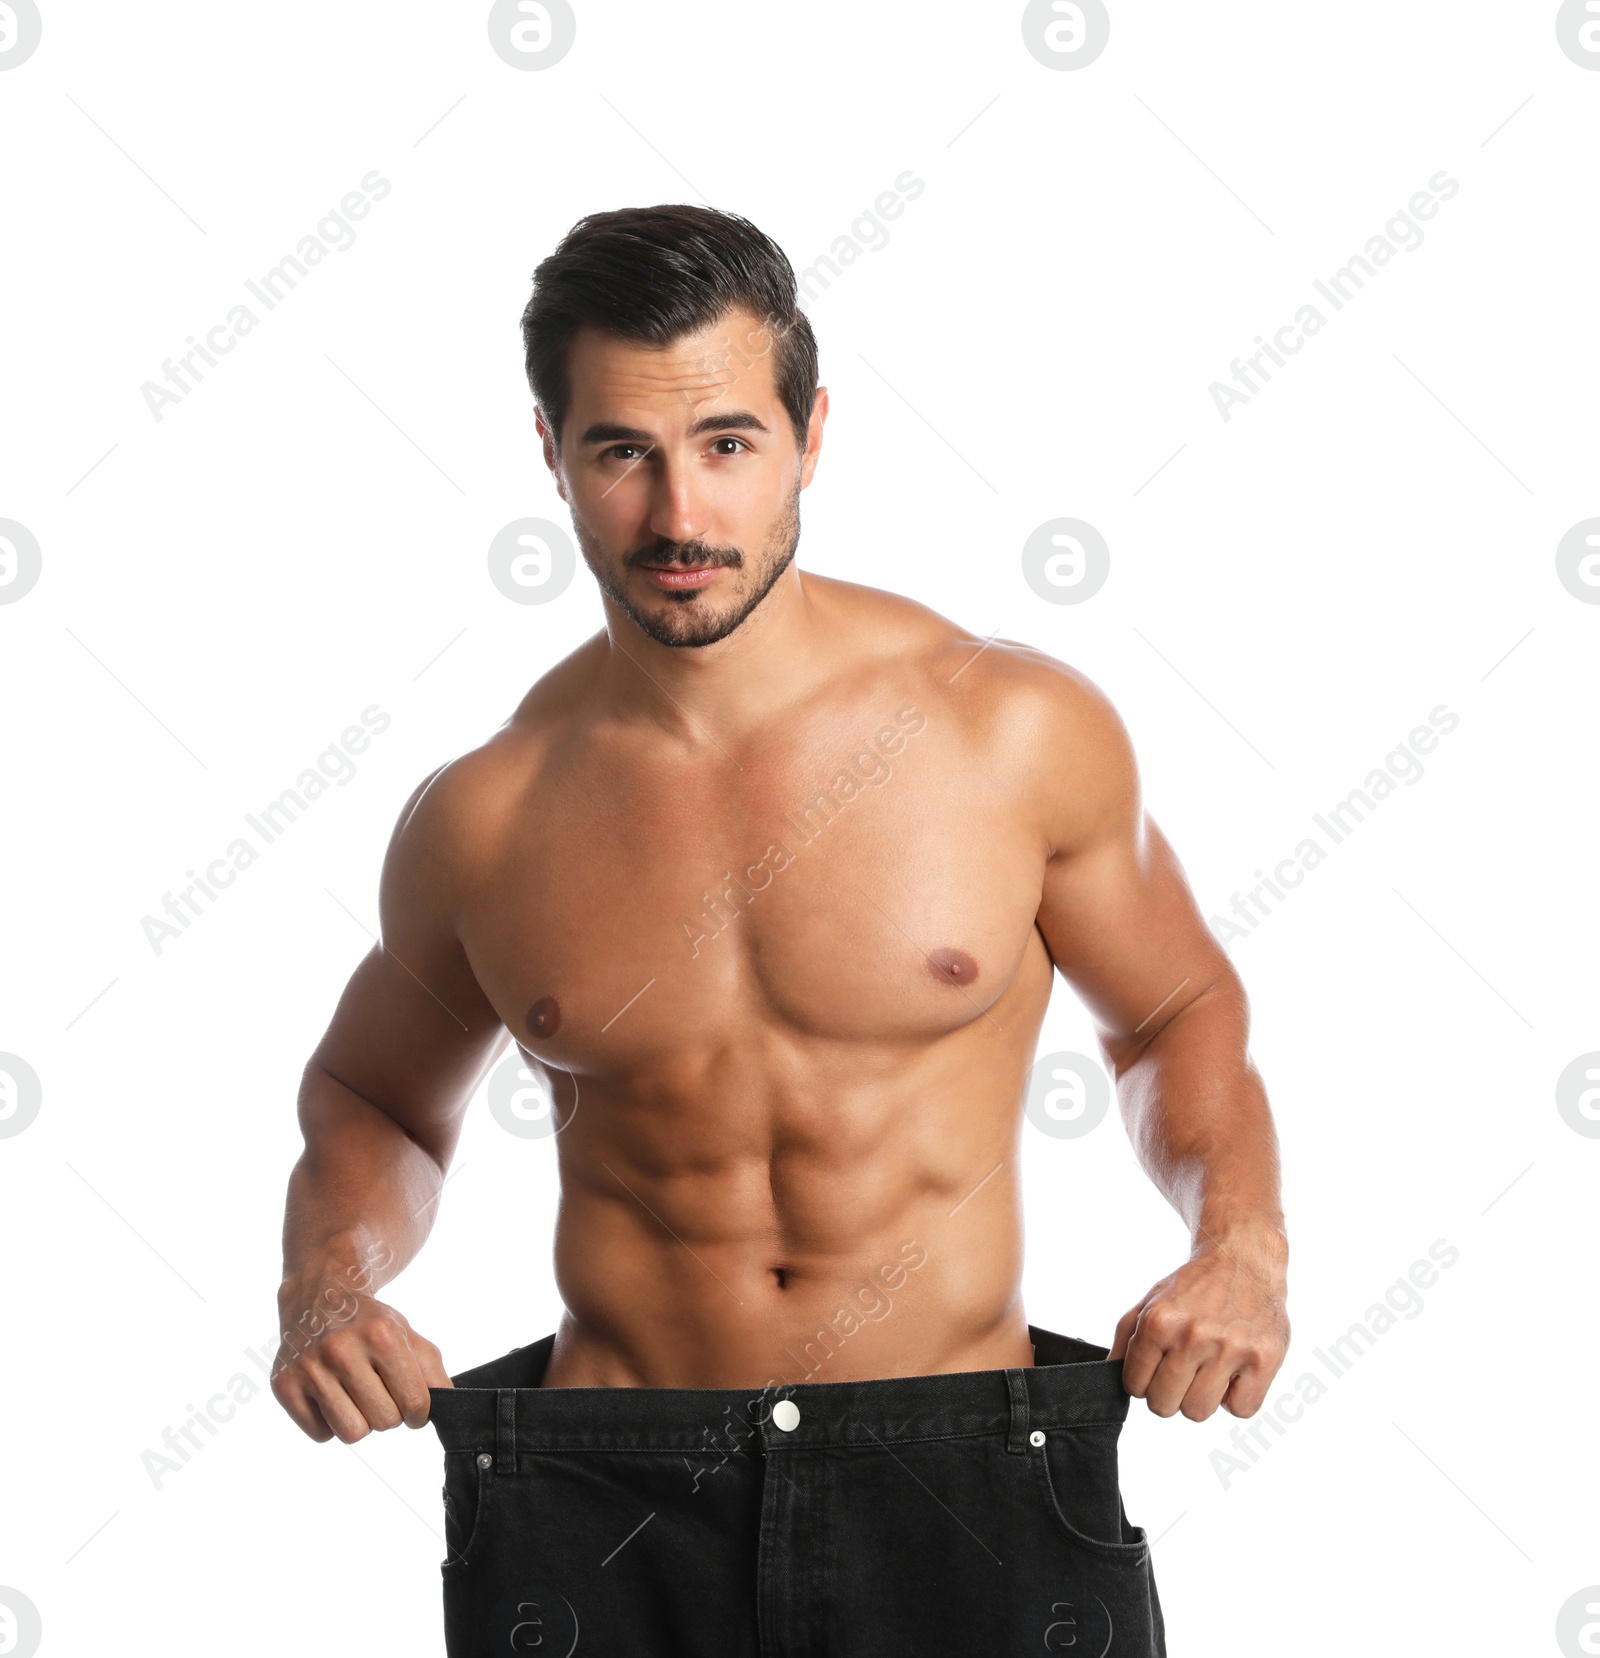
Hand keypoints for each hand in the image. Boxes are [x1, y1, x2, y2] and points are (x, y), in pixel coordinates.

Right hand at [271, 1271, 451, 1442]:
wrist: (318, 1296)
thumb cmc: (368, 1322)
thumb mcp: (407, 1334)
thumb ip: (431, 1371)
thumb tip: (444, 1406)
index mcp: (381, 1335)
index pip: (415, 1404)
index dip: (418, 1411)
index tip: (411, 1402)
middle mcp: (342, 1349)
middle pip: (384, 1422)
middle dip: (388, 1413)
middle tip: (378, 1390)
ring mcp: (309, 1368)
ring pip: (352, 1434)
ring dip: (359, 1421)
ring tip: (354, 1393)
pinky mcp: (283, 1385)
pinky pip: (321, 1435)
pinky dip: (329, 1422)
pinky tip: (329, 1393)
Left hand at [1109, 1232, 1288, 1420]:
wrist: (1243, 1260)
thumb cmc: (1195, 1287)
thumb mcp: (1151, 1301)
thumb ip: (1126, 1338)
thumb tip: (1109, 1373)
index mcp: (1159, 1321)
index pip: (1134, 1386)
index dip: (1143, 1380)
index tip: (1157, 1367)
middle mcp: (1193, 1335)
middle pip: (1163, 1406)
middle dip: (1168, 1392)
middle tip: (1182, 1370)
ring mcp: (1231, 1348)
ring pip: (1198, 1412)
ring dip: (1201, 1397)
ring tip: (1209, 1369)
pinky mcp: (1264, 1359)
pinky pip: (1241, 1410)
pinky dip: (1236, 1397)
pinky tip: (1234, 1371)